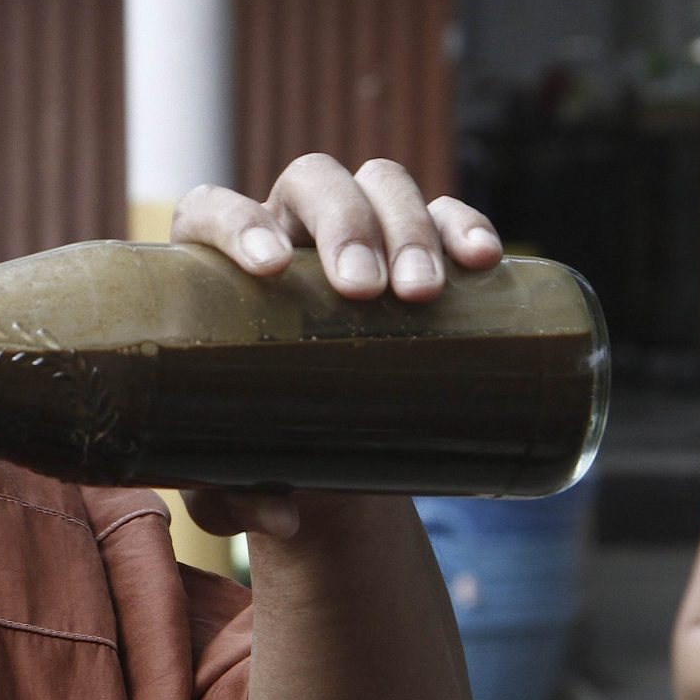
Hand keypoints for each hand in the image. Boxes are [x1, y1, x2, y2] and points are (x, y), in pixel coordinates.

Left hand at [169, 152, 503, 538]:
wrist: (328, 456)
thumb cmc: (256, 448)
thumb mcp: (230, 476)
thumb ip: (234, 495)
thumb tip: (286, 516)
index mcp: (220, 262)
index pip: (216, 209)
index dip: (238, 222)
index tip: (267, 267)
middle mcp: (288, 228)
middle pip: (314, 183)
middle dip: (344, 223)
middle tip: (366, 291)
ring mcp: (358, 232)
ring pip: (383, 185)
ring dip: (410, 225)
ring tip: (424, 294)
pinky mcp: (419, 251)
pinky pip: (446, 214)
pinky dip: (466, 224)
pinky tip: (483, 260)